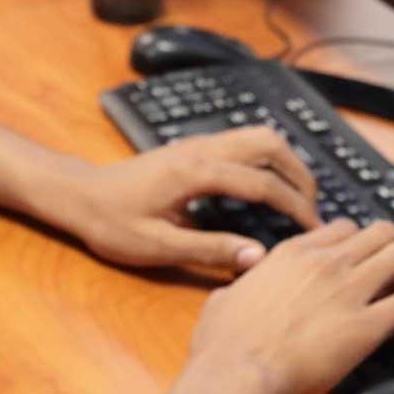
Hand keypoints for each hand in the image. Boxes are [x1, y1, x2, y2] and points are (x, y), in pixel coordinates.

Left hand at [51, 128, 321, 271]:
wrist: (79, 196)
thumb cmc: (111, 222)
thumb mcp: (158, 246)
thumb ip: (211, 250)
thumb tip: (257, 257)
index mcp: (196, 172)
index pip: (262, 183)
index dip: (294, 206)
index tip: (314, 229)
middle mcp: (202, 149)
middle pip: (269, 143)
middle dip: (299, 173)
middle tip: (313, 208)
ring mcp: (198, 143)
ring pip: (258, 136)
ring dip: (286, 162)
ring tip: (298, 197)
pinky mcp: (194, 148)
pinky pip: (243, 142)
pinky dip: (267, 159)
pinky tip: (269, 186)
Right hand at [169, 219, 393, 393]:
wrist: (235, 374)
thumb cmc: (223, 342)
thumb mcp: (227, 294)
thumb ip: (246, 281)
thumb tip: (246, 281)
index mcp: (293, 253)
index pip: (343, 228)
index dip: (354, 243)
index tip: (356, 259)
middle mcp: (326, 264)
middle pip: (380, 233)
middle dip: (388, 249)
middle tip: (388, 270)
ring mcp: (349, 292)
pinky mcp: (366, 327)